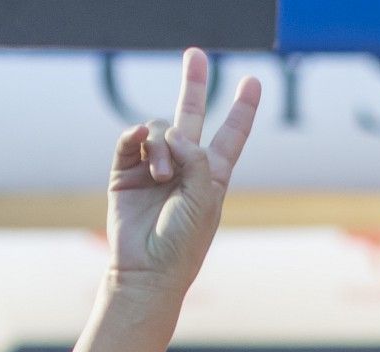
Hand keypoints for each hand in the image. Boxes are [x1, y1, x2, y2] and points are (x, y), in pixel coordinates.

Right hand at [106, 48, 260, 301]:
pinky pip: (131, 140)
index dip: (242, 110)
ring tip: (162, 176)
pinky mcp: (126, 171)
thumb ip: (196, 159)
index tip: (253, 82)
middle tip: (195, 54)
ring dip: (162, 147)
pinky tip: (140, 145)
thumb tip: (174, 131)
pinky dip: (136, 138)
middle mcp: (184, 167)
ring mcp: (154, 167)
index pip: (230, 137)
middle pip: (191, 115)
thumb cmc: (182, 243)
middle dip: (193, 84)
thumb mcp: (203, 200)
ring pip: (159, 131)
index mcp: (211, 177)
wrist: (147, 270)